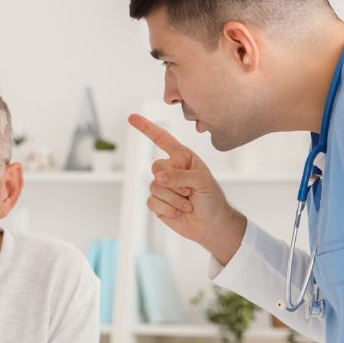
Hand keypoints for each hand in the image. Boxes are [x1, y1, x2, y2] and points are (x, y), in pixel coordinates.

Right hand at [127, 114, 246, 263]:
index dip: (147, 128)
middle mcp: (171, 169)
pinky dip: (169, 209)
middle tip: (190, 191)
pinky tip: (180, 212)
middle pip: (156, 166)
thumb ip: (180, 175)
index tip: (131, 117)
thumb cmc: (212, 198)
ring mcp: (162, 187)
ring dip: (174, 199)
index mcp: (182, 157)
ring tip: (188, 203)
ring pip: (155, 187)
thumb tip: (157, 178)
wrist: (211, 225)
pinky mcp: (158, 203)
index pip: (162, 139)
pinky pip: (153, 202)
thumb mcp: (202, 180)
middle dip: (174, 181)